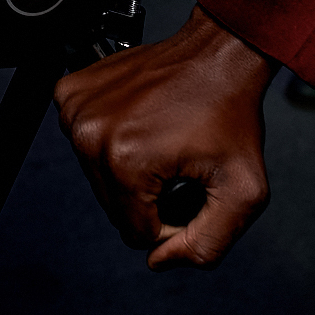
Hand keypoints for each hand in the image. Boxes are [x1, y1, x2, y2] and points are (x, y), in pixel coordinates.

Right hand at [55, 5, 277, 269]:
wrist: (216, 54)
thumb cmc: (231, 112)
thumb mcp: (244, 191)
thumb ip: (208, 244)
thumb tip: (160, 260)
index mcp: (126, 163)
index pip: (136, 233)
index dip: (170, 220)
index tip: (190, 185)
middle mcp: (91, 136)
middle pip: (113, 207)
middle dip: (148, 196)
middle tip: (178, 162)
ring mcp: (76, 112)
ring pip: (97, 177)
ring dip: (129, 169)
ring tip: (161, 139)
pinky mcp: (70, 94)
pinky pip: (83, 142)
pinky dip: (109, 139)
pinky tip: (139, 120)